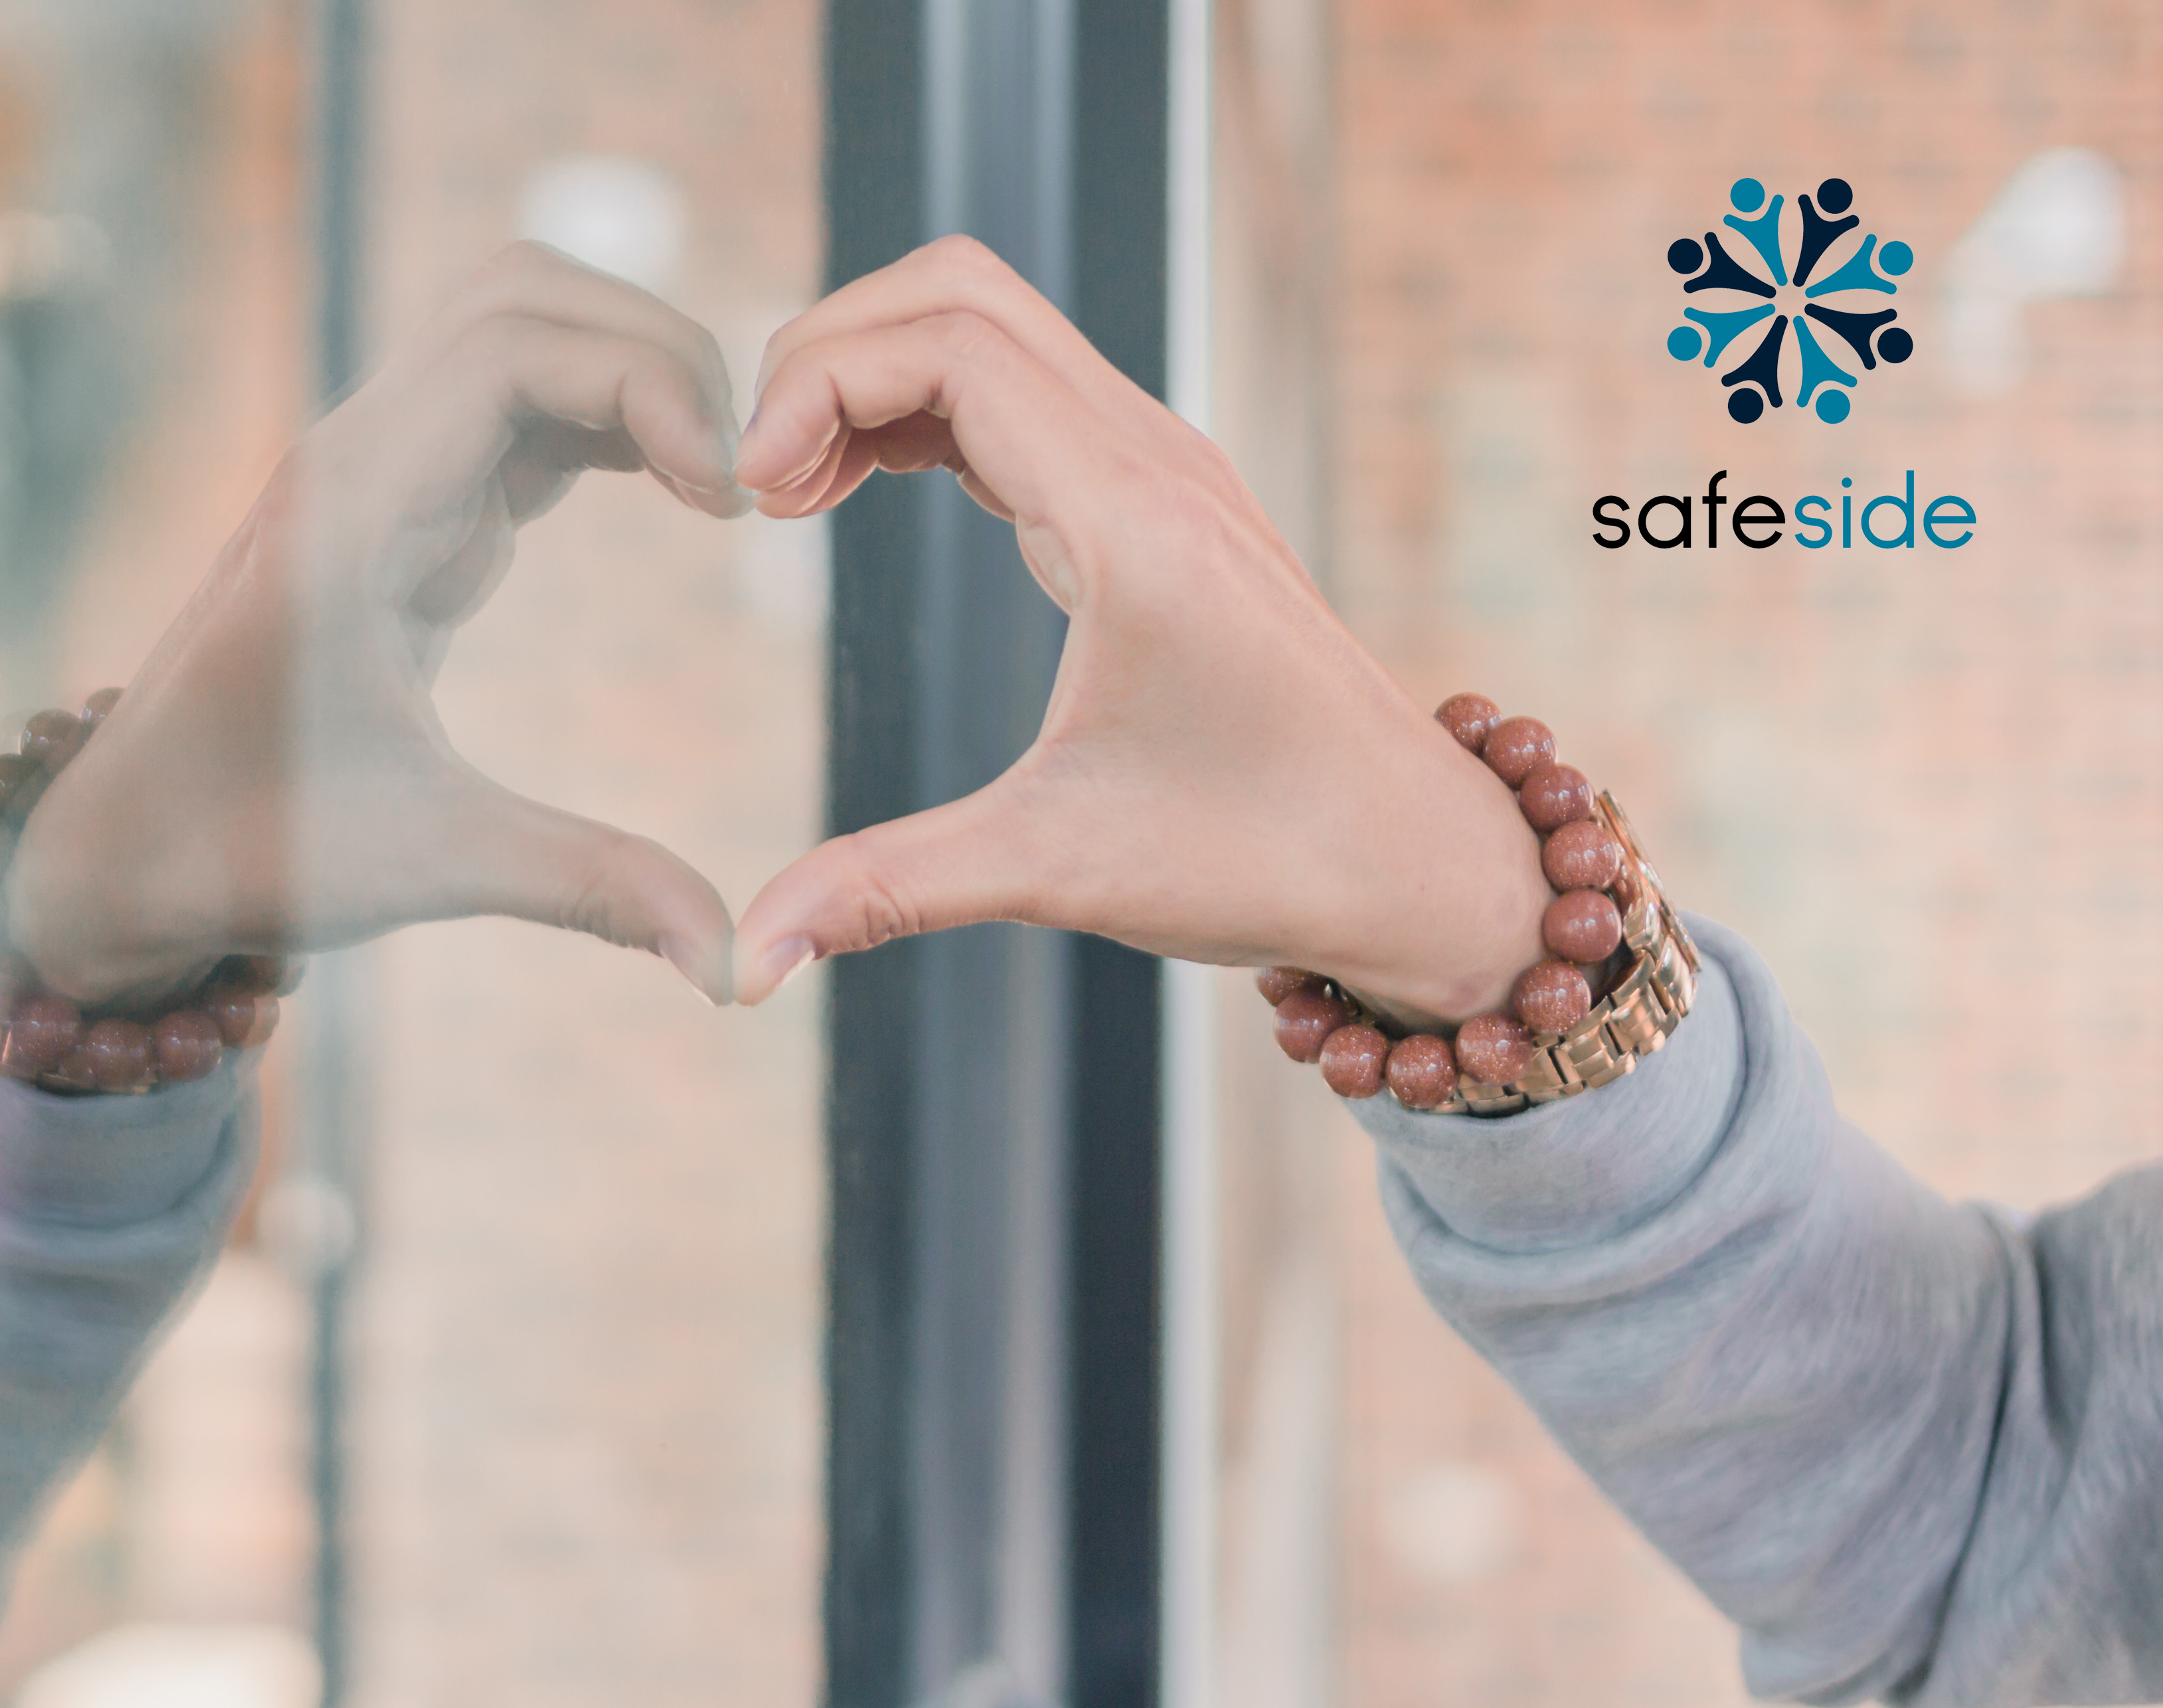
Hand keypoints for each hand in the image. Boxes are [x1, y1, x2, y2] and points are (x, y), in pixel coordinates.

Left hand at [7, 244, 747, 1004]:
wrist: (120, 850)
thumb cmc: (248, 848)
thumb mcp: (429, 864)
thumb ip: (591, 887)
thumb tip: (735, 965)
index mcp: (347, 512)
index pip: (516, 345)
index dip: (649, 386)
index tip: (731, 504)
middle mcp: (351, 459)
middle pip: (522, 294)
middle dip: (656, 350)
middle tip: (744, 475)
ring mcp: (368, 472)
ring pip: (514, 331)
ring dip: (628, 373)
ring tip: (719, 483)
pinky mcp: (391, 506)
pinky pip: (507, 405)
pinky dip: (598, 418)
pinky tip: (671, 493)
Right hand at [729, 237, 1547, 1025]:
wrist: (1415, 857)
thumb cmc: (1266, 856)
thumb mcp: (1057, 869)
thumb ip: (887, 890)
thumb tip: (747, 960)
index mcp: (1134, 521)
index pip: (950, 347)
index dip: (819, 384)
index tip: (749, 496)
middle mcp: (1153, 461)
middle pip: (958, 293)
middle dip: (828, 352)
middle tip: (755, 480)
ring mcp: (1161, 466)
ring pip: (987, 325)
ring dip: (870, 374)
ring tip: (790, 492)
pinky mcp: (1155, 494)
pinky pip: (1016, 388)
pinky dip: (919, 407)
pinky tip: (857, 491)